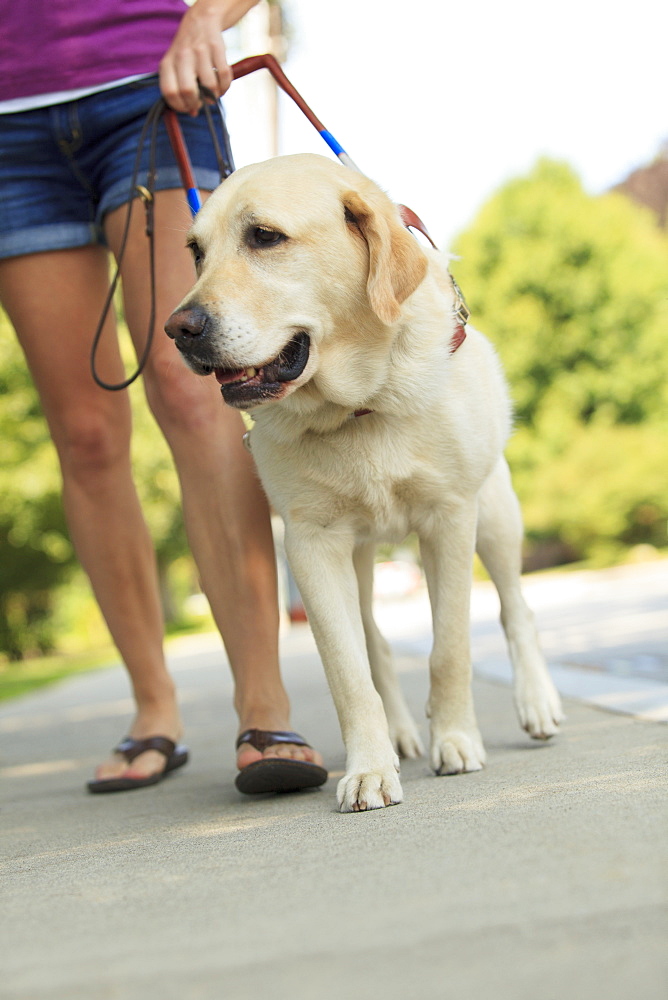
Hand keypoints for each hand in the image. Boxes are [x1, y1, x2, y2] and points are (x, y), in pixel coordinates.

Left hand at [159, 0, 258, 114]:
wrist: (201, 21)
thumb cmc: (187, 52)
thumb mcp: (175, 67)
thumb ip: (180, 90)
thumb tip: (192, 113)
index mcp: (167, 63)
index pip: (169, 93)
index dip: (180, 107)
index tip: (188, 108)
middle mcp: (181, 56)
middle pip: (188, 91)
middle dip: (197, 103)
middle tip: (202, 102)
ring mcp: (200, 51)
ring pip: (209, 86)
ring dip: (214, 95)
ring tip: (213, 93)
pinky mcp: (217, 48)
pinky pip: (224, 76)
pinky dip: (225, 86)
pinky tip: (222, 85)